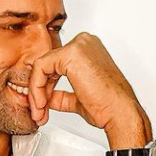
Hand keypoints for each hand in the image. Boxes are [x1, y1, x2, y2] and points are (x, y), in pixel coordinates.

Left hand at [27, 32, 146, 136]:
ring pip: (41, 67)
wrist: (119, 112)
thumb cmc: (108, 106)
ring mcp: (78, 46)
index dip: (45, 87)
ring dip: (37, 92)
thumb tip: (47, 98)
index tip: (42, 106)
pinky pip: (40, 68)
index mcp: (87, 50)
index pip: (55, 65)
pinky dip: (37, 87)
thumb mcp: (77, 98)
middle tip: (38, 112)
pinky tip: (42, 103)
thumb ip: (60, 95)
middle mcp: (83, 43)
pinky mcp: (70, 54)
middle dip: (39, 91)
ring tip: (40, 111)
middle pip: (47, 65)